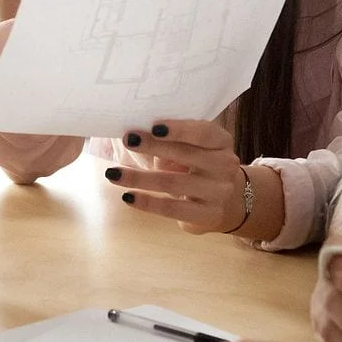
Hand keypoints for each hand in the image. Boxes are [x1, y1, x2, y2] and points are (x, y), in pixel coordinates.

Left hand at [107, 119, 246, 233]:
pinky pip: (172, 208)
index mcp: (221, 142)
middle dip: (152, 146)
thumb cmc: (201, 166)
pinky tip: (127, 196)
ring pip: (173, 182)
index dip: (178, 129)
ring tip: (112, 173)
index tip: (153, 126)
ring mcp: (218, 192)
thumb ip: (175, 142)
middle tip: (127, 140)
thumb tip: (136, 136)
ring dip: (139, 178)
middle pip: (185, 155)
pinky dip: (147, 202)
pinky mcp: (207, 215)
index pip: (203, 132)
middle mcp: (225, 165)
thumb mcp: (196, 148)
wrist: (229, 202)